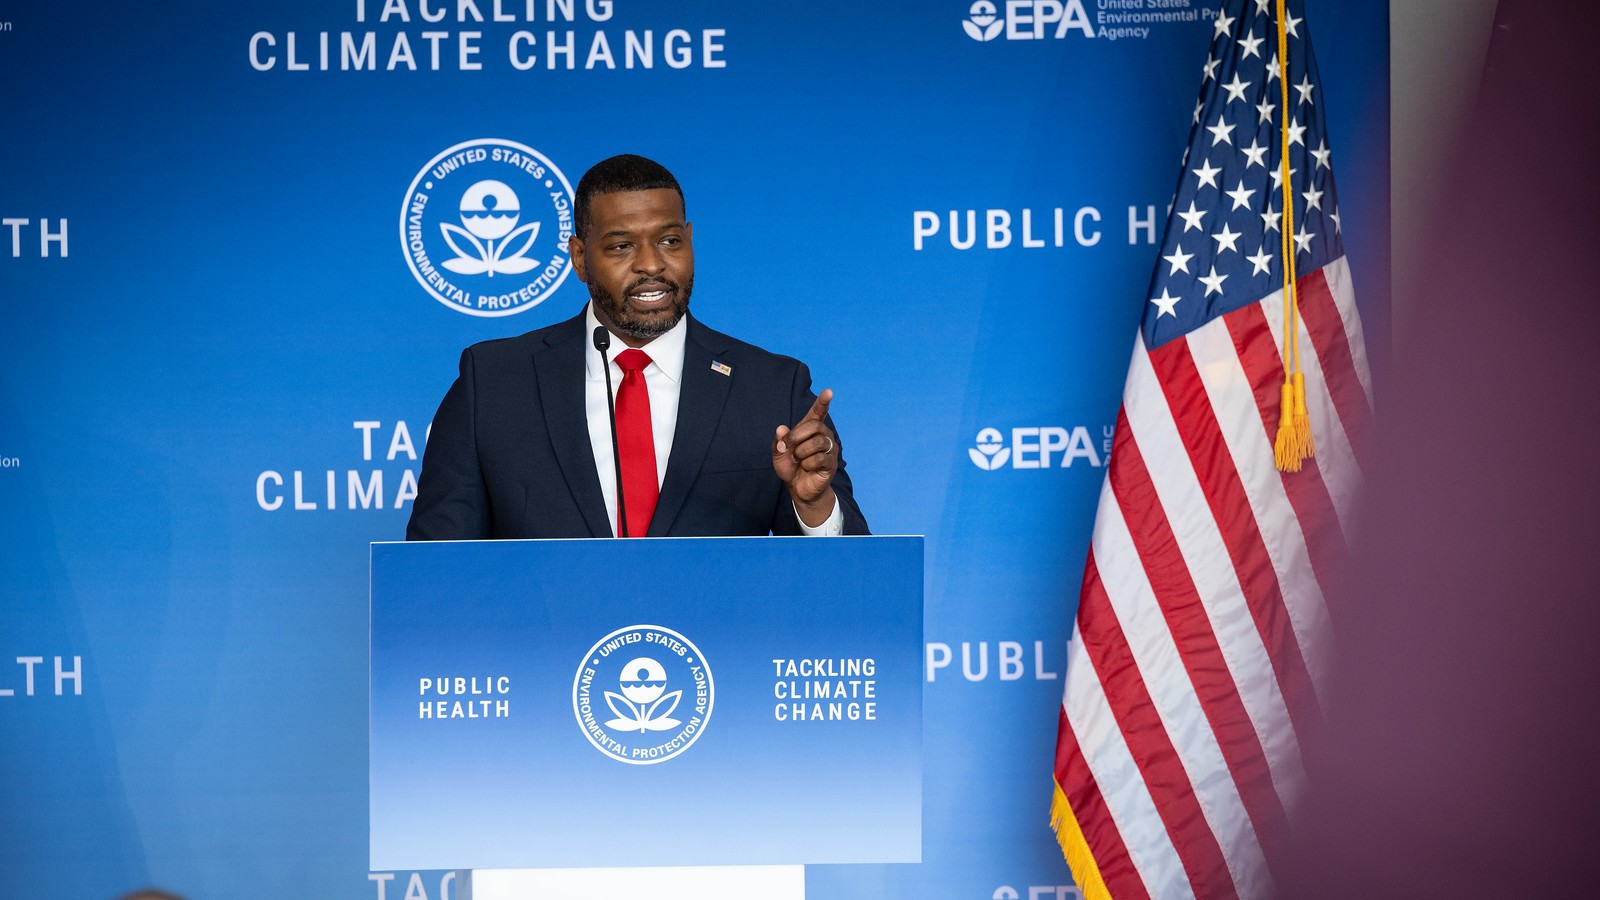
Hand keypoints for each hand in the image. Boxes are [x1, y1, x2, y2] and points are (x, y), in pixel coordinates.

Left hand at [772, 388, 838, 526]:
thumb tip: (781, 428)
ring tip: (797, 460)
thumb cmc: (790, 467)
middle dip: (796, 436)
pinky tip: (806, 467)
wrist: (798, 488)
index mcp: (810, 430)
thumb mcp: (778, 453)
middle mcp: (823, 436)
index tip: (828, 392)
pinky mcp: (831, 463)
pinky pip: (819, 458)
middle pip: (815, 426)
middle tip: (787, 447)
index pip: (818, 412)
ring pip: (817, 442)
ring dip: (801, 452)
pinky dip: (807, 464)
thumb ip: (779, 440)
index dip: (822, 402)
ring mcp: (829, 449)